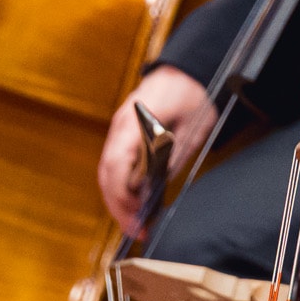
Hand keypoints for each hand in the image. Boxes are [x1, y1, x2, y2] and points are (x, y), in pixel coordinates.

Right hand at [98, 65, 218, 238]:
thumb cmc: (193, 93)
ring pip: (108, 172)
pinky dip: (121, 186)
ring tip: (136, 224)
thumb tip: (156, 188)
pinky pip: (116, 164)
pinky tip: (136, 202)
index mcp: (133, 124)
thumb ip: (171, 157)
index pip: (115, 166)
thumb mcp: (191, 128)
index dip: (121, 196)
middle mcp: (120, 127)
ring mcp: (120, 129)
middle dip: (118, 206)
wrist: (189, 68)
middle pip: (106, 174)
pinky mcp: (125, 134)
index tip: (135, 218)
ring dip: (118, 199)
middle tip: (136, 231)